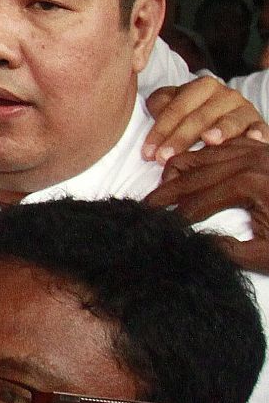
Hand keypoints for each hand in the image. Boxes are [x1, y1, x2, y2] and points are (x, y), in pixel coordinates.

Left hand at [143, 78, 266, 161]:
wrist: (228, 118)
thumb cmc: (194, 115)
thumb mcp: (175, 106)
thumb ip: (161, 106)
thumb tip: (151, 112)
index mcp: (201, 87)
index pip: (176, 109)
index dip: (160, 130)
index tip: (147, 153)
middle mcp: (225, 95)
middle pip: (199, 117)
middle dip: (180, 138)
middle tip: (164, 158)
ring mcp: (243, 109)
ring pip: (229, 121)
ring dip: (219, 131)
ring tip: (209, 140)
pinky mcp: (258, 123)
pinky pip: (259, 127)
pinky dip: (256, 132)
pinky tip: (253, 140)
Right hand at [145, 136, 268, 271]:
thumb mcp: (266, 255)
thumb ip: (229, 251)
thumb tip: (200, 242)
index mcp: (250, 184)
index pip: (199, 200)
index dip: (175, 216)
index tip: (158, 227)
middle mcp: (253, 161)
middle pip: (197, 173)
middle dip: (168, 191)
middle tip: (146, 205)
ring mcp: (261, 151)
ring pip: (207, 154)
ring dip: (182, 170)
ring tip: (161, 188)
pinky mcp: (267, 150)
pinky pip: (226, 147)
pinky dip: (205, 156)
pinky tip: (191, 169)